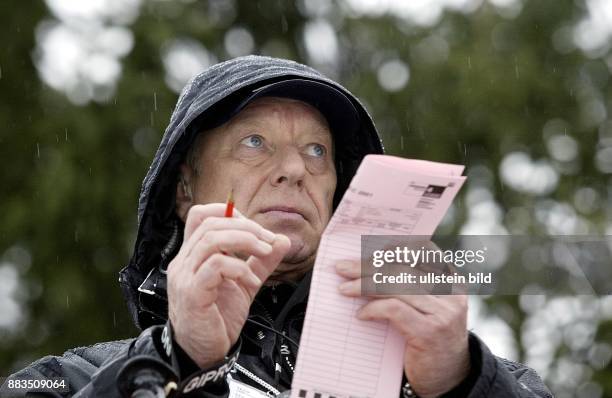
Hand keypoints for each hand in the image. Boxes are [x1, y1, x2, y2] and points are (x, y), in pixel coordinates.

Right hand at [167, 203, 290, 368]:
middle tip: (268, 240)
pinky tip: (251, 280)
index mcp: (193, 255)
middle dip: (246, 226)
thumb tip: (282, 239)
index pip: (200, 215)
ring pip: (212, 239)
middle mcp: (184, 261)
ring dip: (246, 241)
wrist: (204, 354)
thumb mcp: (245, 283)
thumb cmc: (219, 318)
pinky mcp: (192, 292)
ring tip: (264, 252)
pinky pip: (216, 265)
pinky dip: (240, 267)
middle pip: (211, 223)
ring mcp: (185, 276)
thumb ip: (261, 261)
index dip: (228, 213)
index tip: (254, 228)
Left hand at [336, 249, 469, 397]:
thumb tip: (368, 265)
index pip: (422, 250)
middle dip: (367, 266)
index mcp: (451, 280)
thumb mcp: (427, 306)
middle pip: (402, 268)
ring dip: (364, 285)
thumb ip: (410, 286)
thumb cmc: (429, 336)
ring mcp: (442, 312)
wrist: (448, 377)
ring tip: (344, 289)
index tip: (368, 252)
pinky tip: (361, 314)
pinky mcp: (429, 332)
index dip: (394, 248)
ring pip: (396, 285)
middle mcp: (450, 292)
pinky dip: (374, 307)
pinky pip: (394, 309)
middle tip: (342, 268)